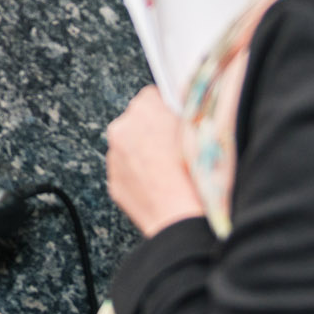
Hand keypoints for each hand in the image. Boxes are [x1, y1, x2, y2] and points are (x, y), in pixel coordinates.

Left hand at [105, 87, 204, 237]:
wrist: (180, 217)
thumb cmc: (196, 174)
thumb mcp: (201, 130)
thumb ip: (185, 113)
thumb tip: (181, 110)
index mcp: (144, 109)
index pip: (152, 96)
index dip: (166, 110)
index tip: (175, 122)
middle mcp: (122, 128)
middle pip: (137, 121)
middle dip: (152, 131)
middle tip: (174, 149)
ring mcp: (114, 157)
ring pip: (129, 147)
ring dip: (144, 154)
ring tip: (169, 171)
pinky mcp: (113, 181)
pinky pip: (126, 171)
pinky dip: (139, 175)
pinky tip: (159, 185)